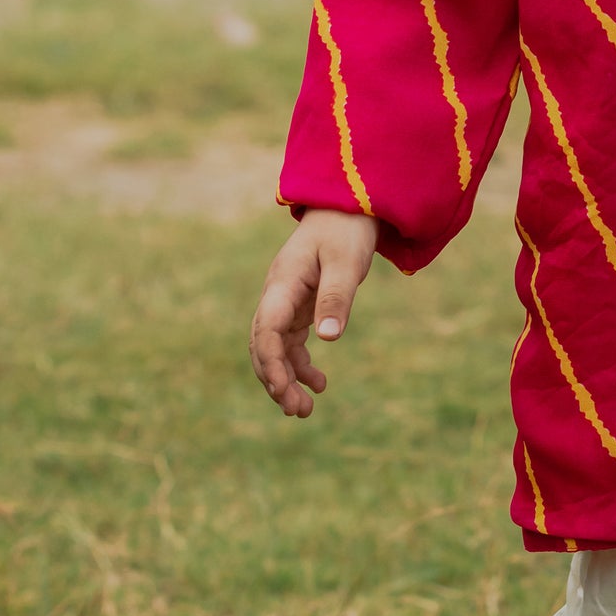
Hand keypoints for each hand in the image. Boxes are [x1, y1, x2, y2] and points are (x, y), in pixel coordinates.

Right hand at [249, 207, 377, 417]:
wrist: (350, 204)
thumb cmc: (347, 229)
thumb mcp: (346, 261)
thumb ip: (337, 296)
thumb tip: (328, 338)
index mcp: (283, 282)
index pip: (267, 330)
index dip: (271, 363)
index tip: (282, 392)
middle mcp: (278, 293)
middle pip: (264, 345)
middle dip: (276, 380)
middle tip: (298, 411)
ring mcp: (286, 299)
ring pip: (276, 347)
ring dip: (286, 378)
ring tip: (305, 409)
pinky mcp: (299, 303)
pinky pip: (292, 341)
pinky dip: (300, 364)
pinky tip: (319, 382)